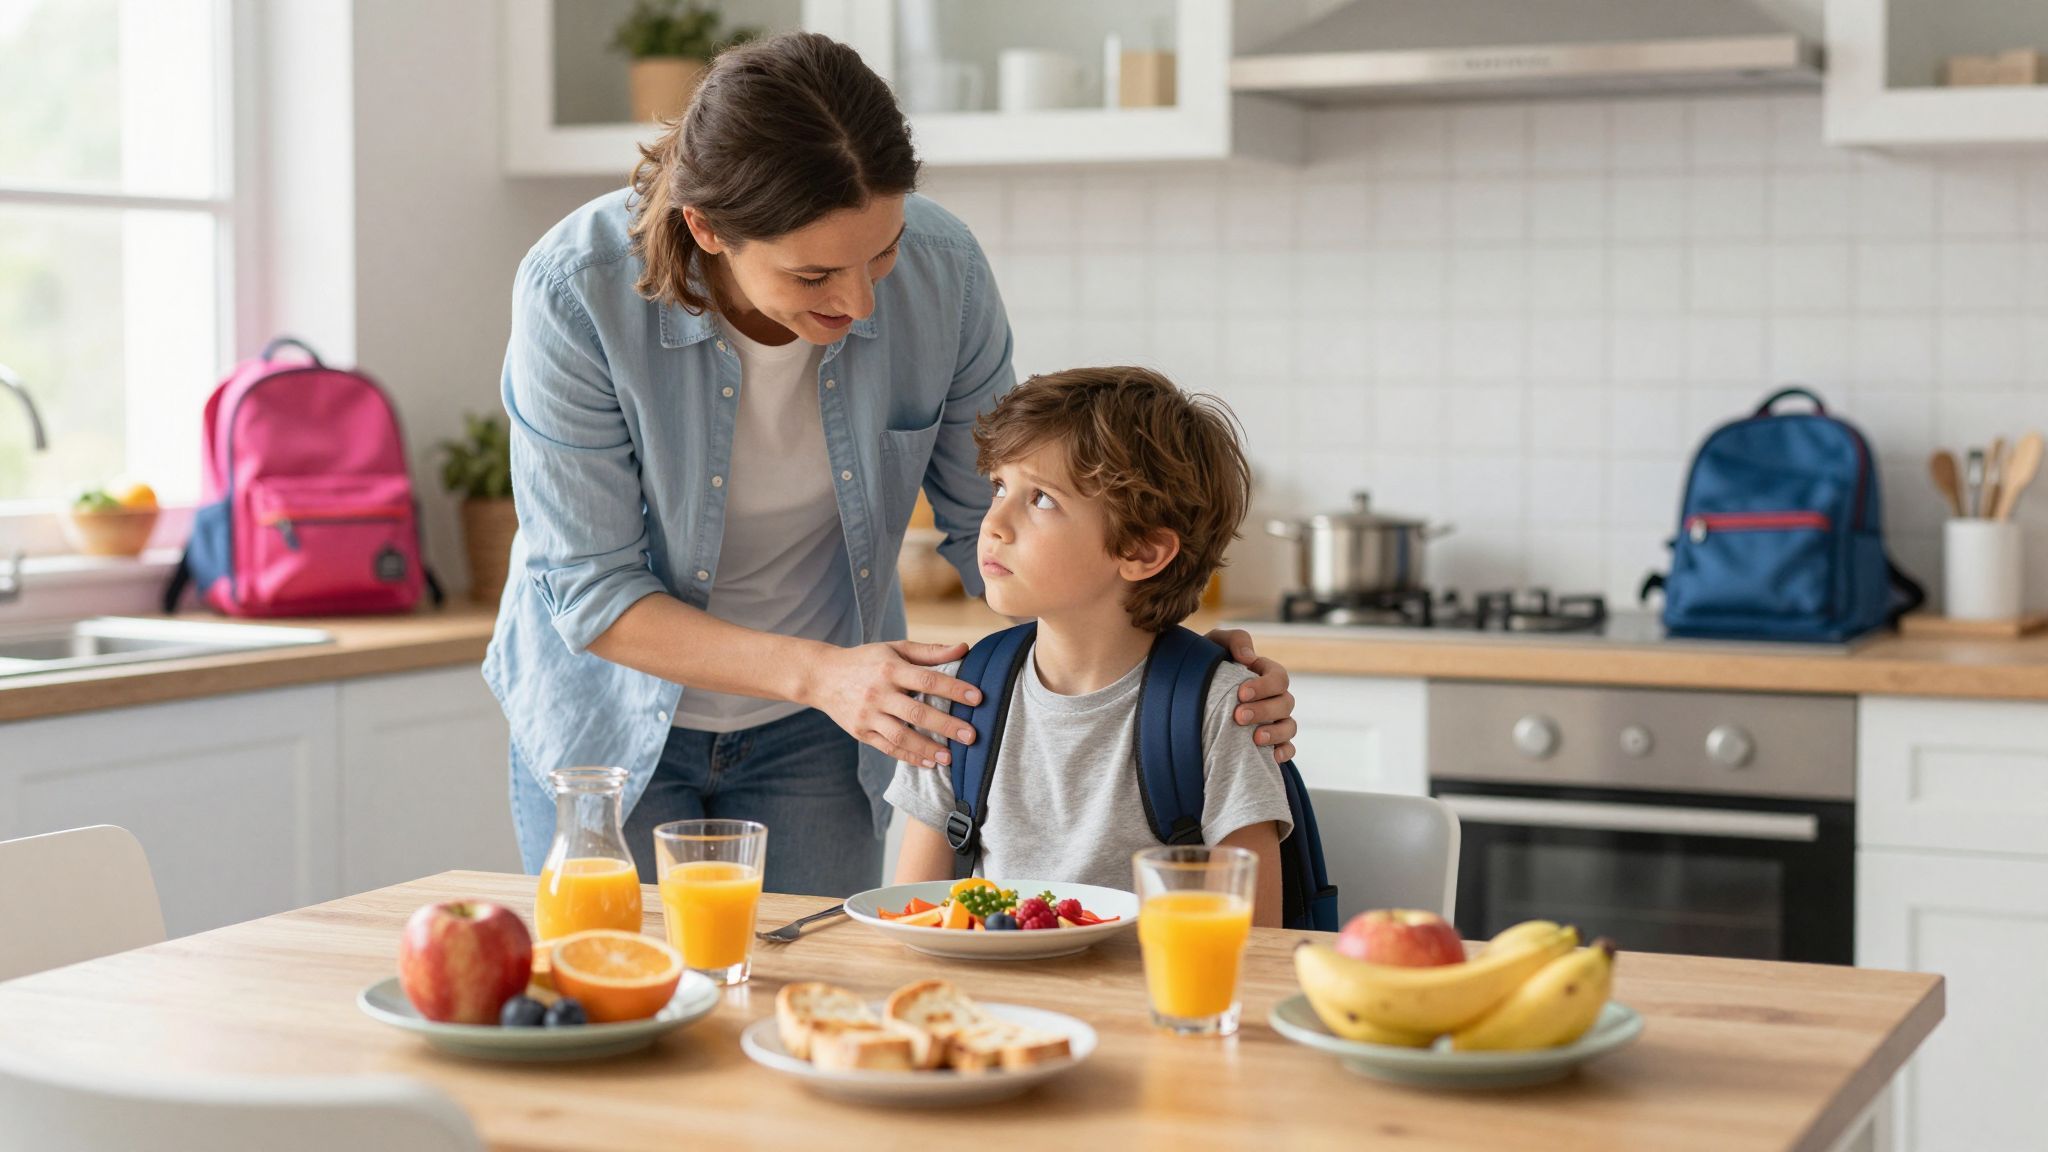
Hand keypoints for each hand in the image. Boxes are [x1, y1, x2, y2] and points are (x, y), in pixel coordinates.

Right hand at [802, 640, 981, 768]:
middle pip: (916, 712)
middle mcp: (878, 693)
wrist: (822, 676)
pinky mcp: (860, 732)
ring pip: (900, 736)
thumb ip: (930, 652)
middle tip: (972, 736)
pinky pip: (887, 748)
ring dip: (927, 748)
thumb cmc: (866, 661)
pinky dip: (909, 756)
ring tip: (951, 758)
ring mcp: (867, 715)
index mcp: (890, 669)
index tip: (978, 698)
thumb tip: (964, 649)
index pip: (927, 679)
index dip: (953, 688)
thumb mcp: (895, 649)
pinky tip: (928, 763)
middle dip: (946, 725)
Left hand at [1205, 628, 1296, 761]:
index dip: (1265, 686)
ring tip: (1255, 738)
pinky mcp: (1270, 741)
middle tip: (1238, 716)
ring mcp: (1274, 720)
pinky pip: (1288, 748)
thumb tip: (1249, 657)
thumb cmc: (1204, 666)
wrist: (1185, 694)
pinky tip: (1271, 757)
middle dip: (1264, 710)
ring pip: (1289, 726)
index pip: (1279, 677)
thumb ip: (1234, 640)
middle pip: (1285, 703)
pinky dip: (1284, 752)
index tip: (1241, 693)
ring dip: (1275, 732)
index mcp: (1265, 673)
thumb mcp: (1214, 645)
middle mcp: (1273, 697)